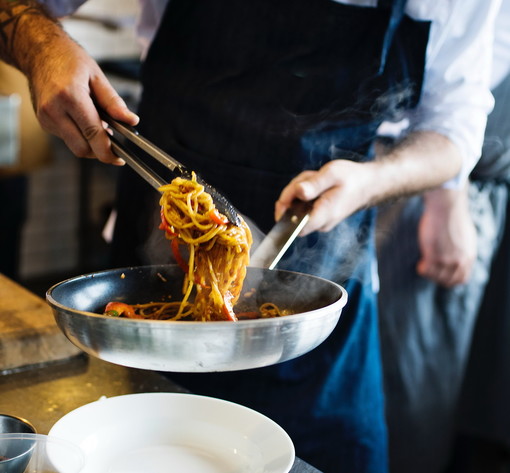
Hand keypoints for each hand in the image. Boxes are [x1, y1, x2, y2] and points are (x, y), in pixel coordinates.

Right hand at [28, 34, 138, 163]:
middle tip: (114, 143)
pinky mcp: (44, 123)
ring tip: (98, 124)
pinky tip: (84, 120)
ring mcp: (46, 118)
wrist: (38, 52)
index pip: (93, 134)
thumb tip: (132, 121)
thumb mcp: (97, 76)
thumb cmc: (69, 60)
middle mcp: (54, 110)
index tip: (120, 159)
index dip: (108, 151)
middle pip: (82, 149)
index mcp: (70, 97)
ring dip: (90, 143)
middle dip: (99, 151)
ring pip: (74, 147)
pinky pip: (67, 139)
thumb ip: (114, 102)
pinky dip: (80, 136)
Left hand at [275, 159, 379, 235]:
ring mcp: (319, 222)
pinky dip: (305, 193)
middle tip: (311, 177)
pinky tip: (317, 184)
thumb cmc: (351, 178)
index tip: (290, 193)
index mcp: (324, 214)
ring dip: (300, 190)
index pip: (296, 225)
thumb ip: (314, 184)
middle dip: (294, 192)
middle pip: (292, 212)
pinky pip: (302, 206)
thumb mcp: (332, 173)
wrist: (367, 184)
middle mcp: (321, 223)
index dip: (286, 210)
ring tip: (317, 178)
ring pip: (296, 207)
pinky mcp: (318, 218)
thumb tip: (298, 193)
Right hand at [416, 186, 476, 286]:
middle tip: (430, 269)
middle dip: (437, 277)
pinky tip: (420, 263)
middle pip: (447, 281)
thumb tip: (459, 254)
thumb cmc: (453, 217)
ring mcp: (446, 259)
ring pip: (436, 277)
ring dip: (429, 273)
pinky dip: (422, 269)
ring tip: (424, 264)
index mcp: (468, 257)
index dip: (449, 279)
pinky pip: (426, 271)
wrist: (447, 208)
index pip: (461, 279)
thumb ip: (463, 249)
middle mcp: (459, 261)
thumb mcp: (466, 237)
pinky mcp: (434, 255)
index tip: (441, 273)